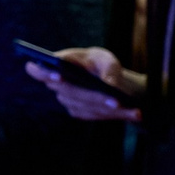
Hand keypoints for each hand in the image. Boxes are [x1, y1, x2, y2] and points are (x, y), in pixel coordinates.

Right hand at [22, 46, 144, 123]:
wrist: (107, 78)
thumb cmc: (101, 63)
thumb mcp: (106, 59)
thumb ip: (108, 68)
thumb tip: (109, 85)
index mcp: (57, 64)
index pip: (38, 70)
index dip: (43, 73)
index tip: (58, 77)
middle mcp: (57, 85)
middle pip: (70, 92)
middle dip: (94, 97)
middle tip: (116, 101)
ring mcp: (67, 100)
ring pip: (87, 107)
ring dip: (111, 110)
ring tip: (135, 110)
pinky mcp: (79, 112)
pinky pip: (97, 116)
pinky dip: (118, 115)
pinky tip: (135, 114)